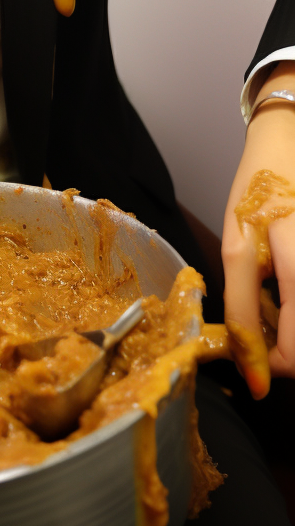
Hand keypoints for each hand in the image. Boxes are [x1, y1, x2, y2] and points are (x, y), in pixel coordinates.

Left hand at [222, 61, 294, 397]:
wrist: (287, 142)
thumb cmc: (256, 190)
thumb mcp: (236, 240)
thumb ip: (243, 296)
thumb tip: (250, 354)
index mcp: (261, 247)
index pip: (266, 326)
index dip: (262, 364)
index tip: (260, 383)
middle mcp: (294, 249)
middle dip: (290, 357)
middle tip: (275, 354)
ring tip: (280, 310)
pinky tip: (289, 292)